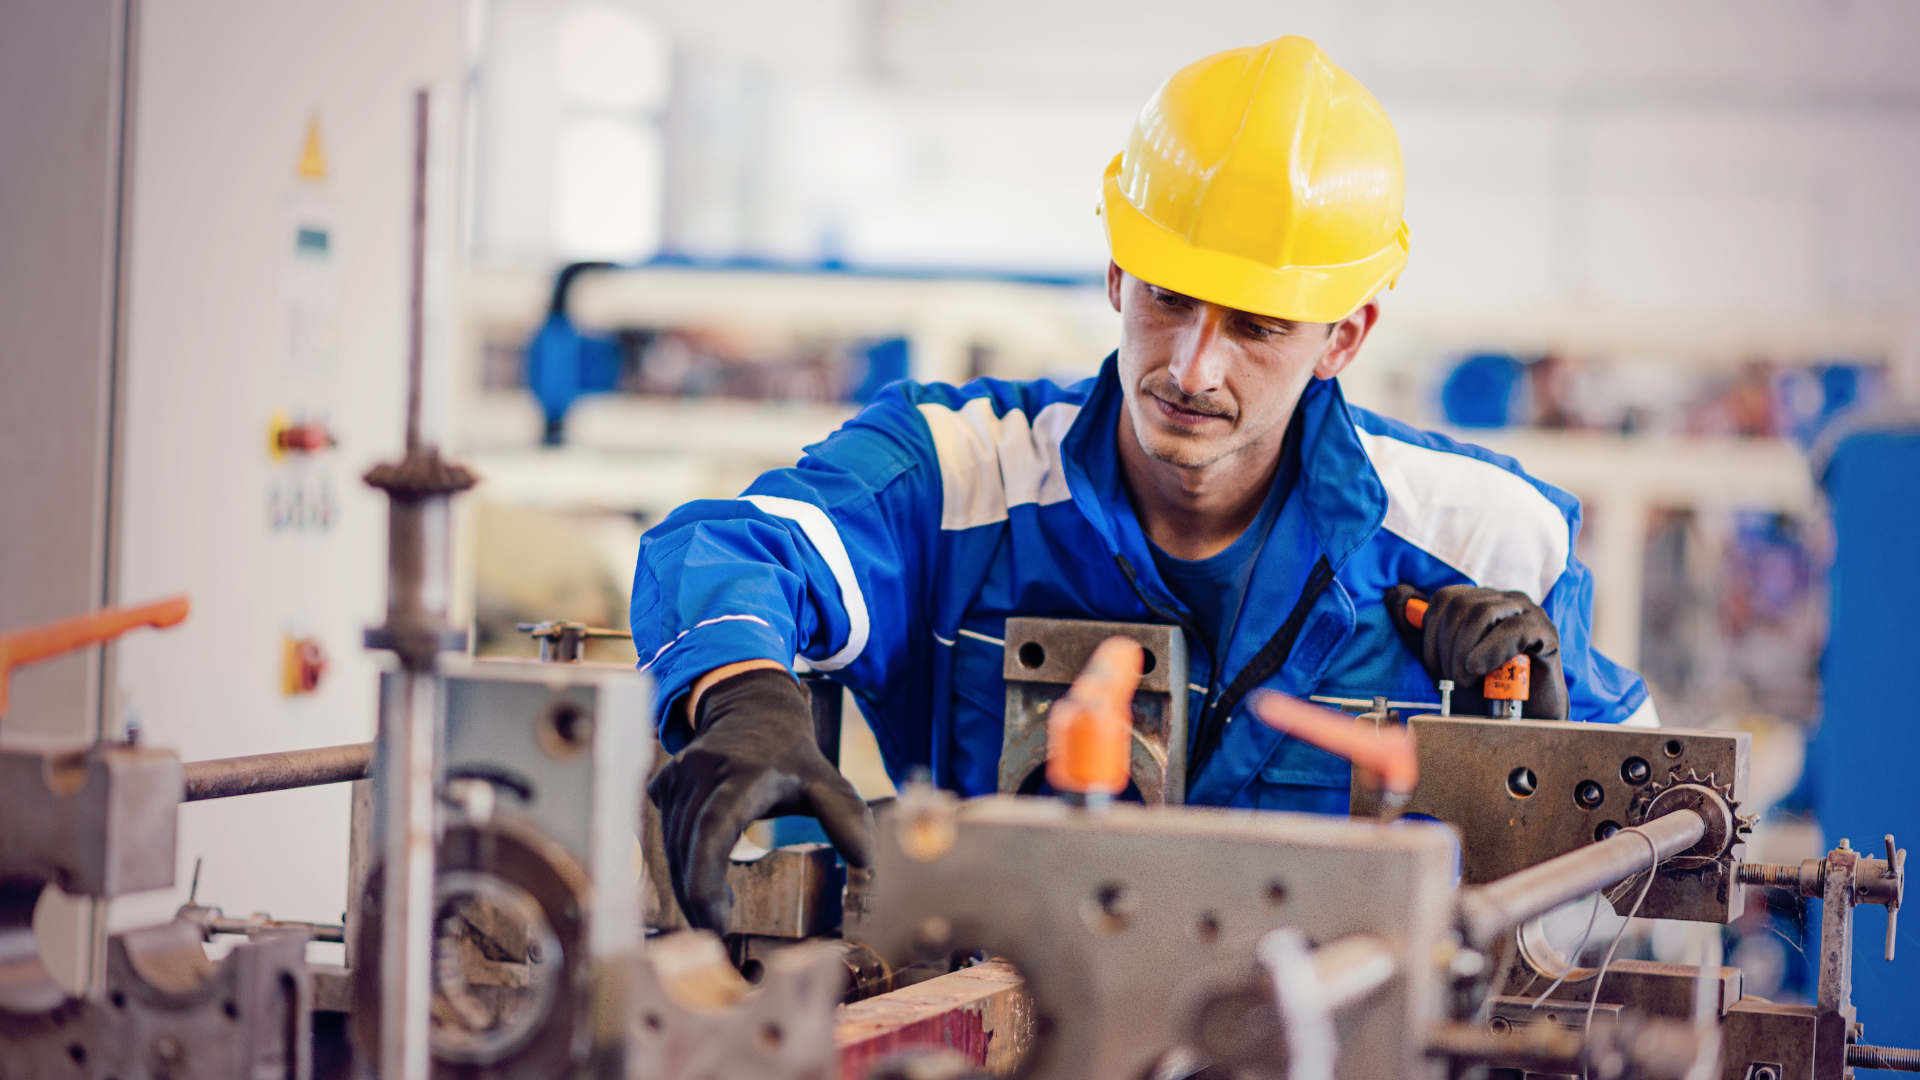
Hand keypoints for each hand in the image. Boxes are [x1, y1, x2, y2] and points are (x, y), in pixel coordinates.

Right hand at [648, 667, 874, 931]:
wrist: (753, 709)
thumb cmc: (793, 757)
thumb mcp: (826, 783)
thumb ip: (847, 820)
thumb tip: (865, 864)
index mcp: (744, 775)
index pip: (714, 828)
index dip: (706, 879)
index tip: (716, 924)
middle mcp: (704, 772)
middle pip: (688, 848)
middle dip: (698, 898)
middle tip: (719, 933)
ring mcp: (678, 775)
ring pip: (673, 845)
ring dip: (690, 884)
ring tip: (719, 911)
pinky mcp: (664, 784)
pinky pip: (667, 834)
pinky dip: (682, 863)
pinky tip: (706, 881)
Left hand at [1384, 584, 1567, 719]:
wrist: (1521, 722)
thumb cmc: (1483, 690)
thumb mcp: (1443, 661)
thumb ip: (1419, 630)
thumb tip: (1395, 593)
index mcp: (1480, 601)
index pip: (1444, 598)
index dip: (1432, 632)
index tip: (1435, 665)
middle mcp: (1504, 600)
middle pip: (1461, 605)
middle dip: (1448, 647)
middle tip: (1454, 678)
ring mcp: (1528, 612)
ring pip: (1483, 613)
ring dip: (1466, 652)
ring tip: (1468, 679)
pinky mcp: (1546, 631)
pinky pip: (1514, 629)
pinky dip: (1491, 651)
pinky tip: (1481, 669)